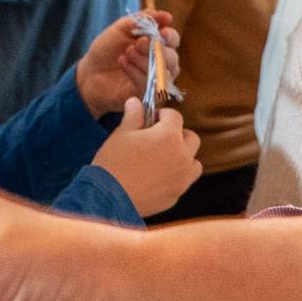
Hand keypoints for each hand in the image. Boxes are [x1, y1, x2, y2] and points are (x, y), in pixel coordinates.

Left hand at [75, 12, 178, 119]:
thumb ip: (142, 19)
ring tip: (126, 54)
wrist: (90, 73)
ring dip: (144, 61)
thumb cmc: (106, 49)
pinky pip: (150, 85)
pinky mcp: (147, 94)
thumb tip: (167, 16)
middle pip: (172, 57)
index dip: (170, 36)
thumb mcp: (120, 28)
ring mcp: (155, 80)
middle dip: (154, 49)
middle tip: (136, 44)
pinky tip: (123, 64)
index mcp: (157, 44)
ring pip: (163, 72)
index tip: (162, 33)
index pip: (173, 39)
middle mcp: (161, 62)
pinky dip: (136, 72)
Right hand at [94, 98, 201, 216]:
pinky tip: (157, 178)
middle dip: (178, 134)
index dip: (163, 114)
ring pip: (194, 163)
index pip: (175, 116)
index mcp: (169, 136)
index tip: (152, 118)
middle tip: (159, 137)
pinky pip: (182, 182)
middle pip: (191, 138)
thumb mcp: (121, 134)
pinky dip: (175, 177)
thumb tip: (135, 102)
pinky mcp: (176, 195)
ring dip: (183, 157)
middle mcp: (182, 156)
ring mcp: (182, 178)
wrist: (108, 198)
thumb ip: (133, 116)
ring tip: (164, 159)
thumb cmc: (114, 163)